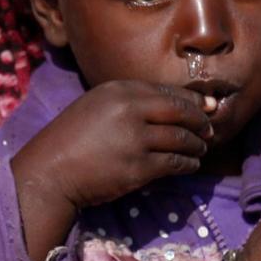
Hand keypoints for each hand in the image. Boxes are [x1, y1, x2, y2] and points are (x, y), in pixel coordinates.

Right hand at [9, 81, 213, 260]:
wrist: (50, 171)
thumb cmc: (71, 139)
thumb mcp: (96, 106)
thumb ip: (129, 103)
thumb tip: (169, 107)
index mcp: (119, 89)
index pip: (167, 91)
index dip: (193, 99)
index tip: (207, 106)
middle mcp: (130, 109)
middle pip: (180, 111)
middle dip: (200, 120)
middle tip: (210, 128)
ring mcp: (135, 139)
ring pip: (181, 138)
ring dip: (196, 145)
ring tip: (201, 148)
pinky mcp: (138, 167)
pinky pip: (174, 163)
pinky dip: (187, 164)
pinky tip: (190, 165)